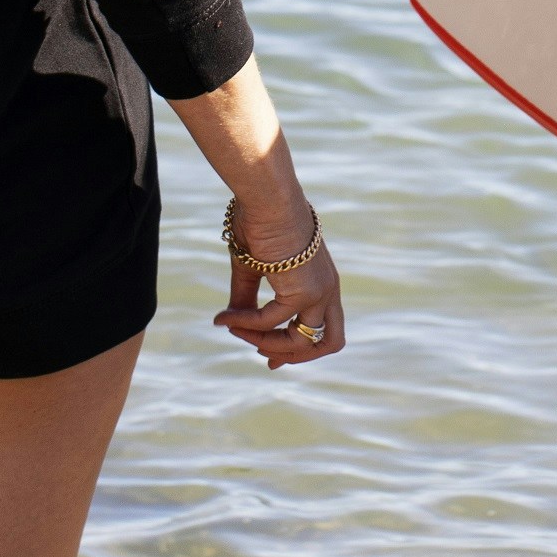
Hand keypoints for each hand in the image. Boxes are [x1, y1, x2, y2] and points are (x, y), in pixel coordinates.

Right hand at [212, 193, 346, 370]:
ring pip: (304, 341)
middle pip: (331, 342)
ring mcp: (319, 291)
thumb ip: (246, 297)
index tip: (270, 358)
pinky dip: (246, 324)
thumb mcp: (253, 267)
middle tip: (266, 359)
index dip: (301, 348)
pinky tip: (225, 319)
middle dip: (299, 357)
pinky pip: (270, 320)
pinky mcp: (302, 290)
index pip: (325, 327)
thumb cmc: (260, 222)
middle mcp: (328, 289)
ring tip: (235, 330)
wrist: (268, 198)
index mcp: (322, 282)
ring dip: (266, 343)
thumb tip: (227, 323)